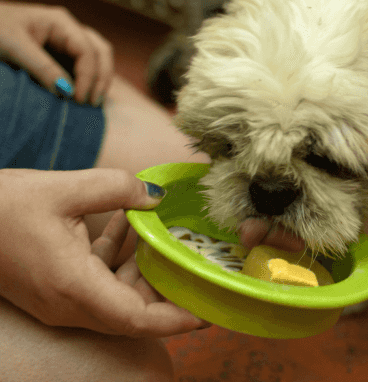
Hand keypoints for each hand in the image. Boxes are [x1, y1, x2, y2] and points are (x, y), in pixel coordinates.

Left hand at [0, 1, 113, 105]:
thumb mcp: (14, 47)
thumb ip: (42, 67)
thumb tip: (67, 91)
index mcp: (61, 22)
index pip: (87, 50)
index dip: (88, 76)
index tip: (78, 99)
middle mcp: (70, 31)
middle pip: (101, 53)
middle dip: (101, 79)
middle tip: (92, 103)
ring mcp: (68, 43)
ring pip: (98, 60)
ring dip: (98, 81)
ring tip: (92, 103)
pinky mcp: (62, 56)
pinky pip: (83, 69)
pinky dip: (88, 83)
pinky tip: (83, 97)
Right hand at [0, 168, 207, 336]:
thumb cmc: (0, 206)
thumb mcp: (64, 187)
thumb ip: (118, 188)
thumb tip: (156, 195)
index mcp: (73, 286)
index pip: (136, 319)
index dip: (175, 320)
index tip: (206, 310)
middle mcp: (68, 302)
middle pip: (132, 310)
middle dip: (166, 289)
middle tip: (195, 263)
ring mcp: (59, 298)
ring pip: (116, 294)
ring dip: (142, 268)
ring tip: (167, 236)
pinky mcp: (54, 287)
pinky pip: (97, 279)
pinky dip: (118, 256)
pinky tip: (130, 222)